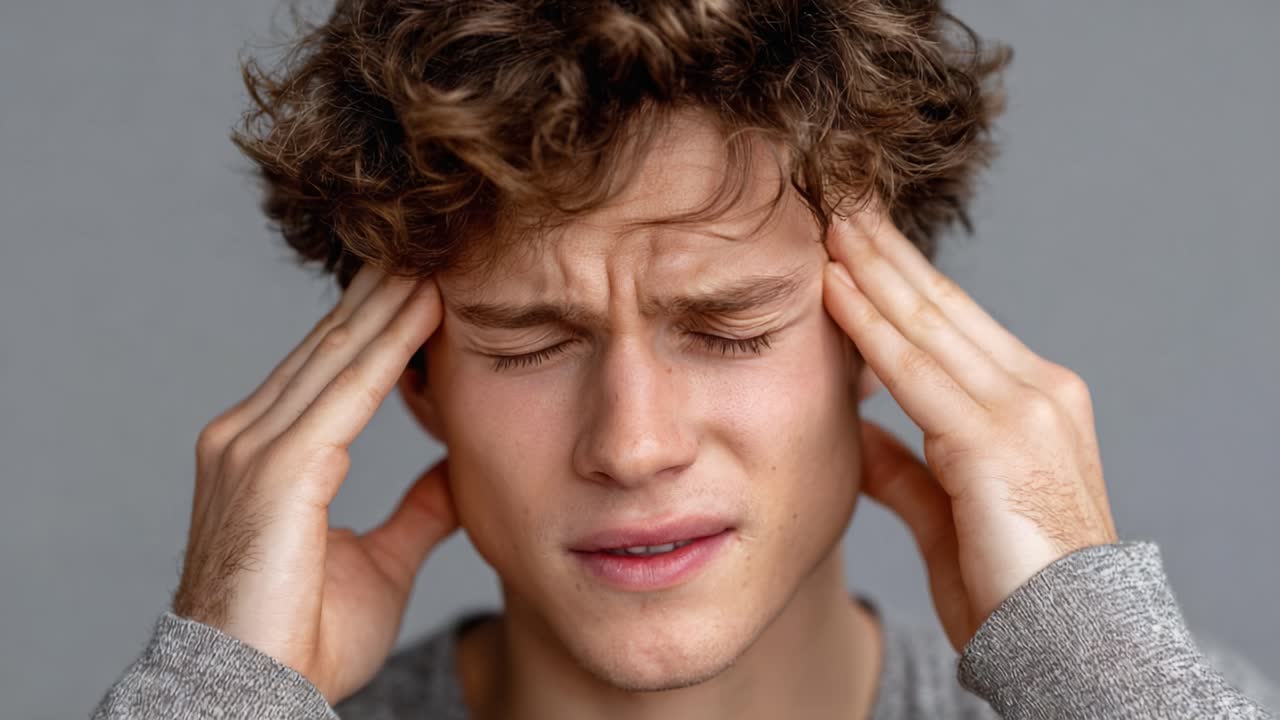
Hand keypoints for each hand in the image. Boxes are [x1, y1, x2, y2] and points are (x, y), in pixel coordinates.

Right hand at [172, 264, 457, 702]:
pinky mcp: (275, 467)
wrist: (252, 693)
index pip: (331, 369)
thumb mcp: (381, 560)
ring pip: (338, 354)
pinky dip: (388, 346)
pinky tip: (425, 307)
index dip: (379, 321)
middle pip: (331, 345)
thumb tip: (456, 472)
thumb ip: (416, 511)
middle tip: (432, 237)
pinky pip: (345, 391)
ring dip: (392, 300)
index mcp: (267, 454)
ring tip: (439, 251)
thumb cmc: (303, 636)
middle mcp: (250, 435)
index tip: (425, 278)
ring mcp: (254, 446)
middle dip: (384, 290)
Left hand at [822, 205, 1118, 652]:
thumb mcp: (944, 510)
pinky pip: (915, 369)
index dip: (899, 274)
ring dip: (870, 268)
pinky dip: (868, 325)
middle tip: (835, 197)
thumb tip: (857, 427)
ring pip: (928, 321)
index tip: (855, 236)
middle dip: (883, 249)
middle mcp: (1035, 390)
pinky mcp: (996, 439)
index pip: (952, 320)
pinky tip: (833, 287)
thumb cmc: (1009, 585)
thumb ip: (904, 464)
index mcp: (1031, 399)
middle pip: (942, 304)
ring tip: (826, 220)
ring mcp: (1023, 408)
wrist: (1066, 645)